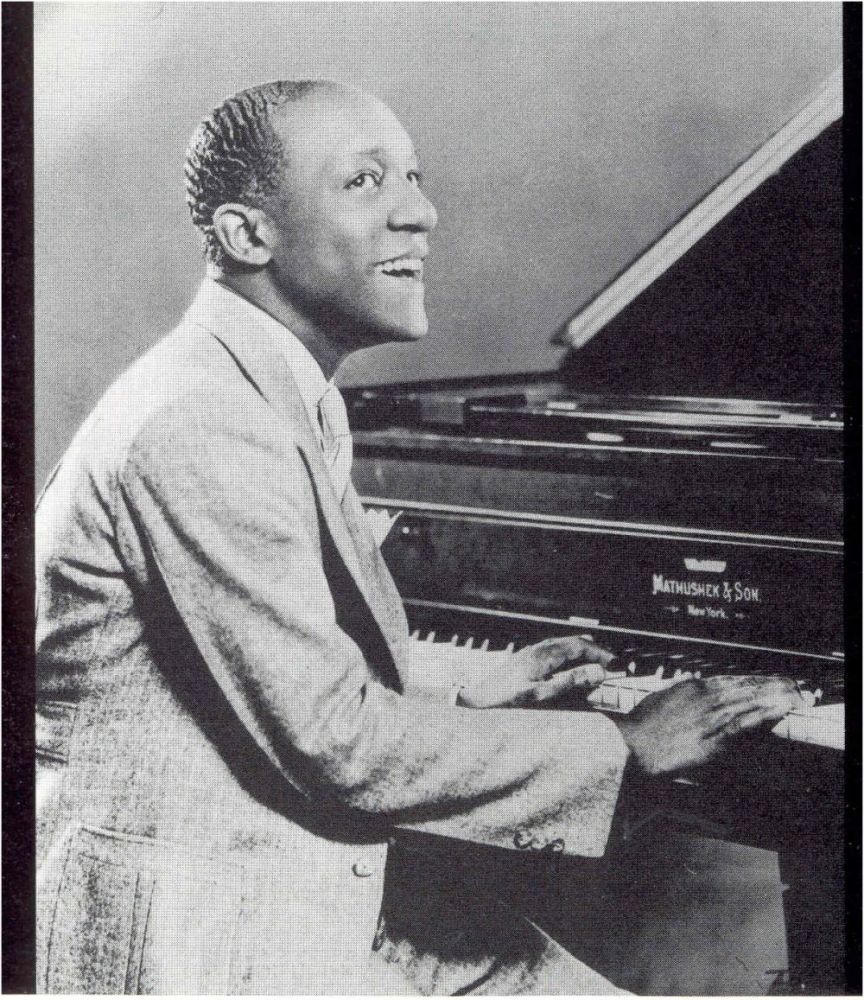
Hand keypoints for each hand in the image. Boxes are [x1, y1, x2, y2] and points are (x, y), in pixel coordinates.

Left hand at [458, 635, 613, 708]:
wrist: (483, 691)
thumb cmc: (511, 695)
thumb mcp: (542, 693)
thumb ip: (570, 682)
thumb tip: (595, 673)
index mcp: (547, 654)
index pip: (582, 646)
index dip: (601, 653)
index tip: (616, 664)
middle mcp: (543, 646)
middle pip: (577, 641)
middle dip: (597, 650)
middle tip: (613, 663)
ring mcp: (537, 648)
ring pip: (568, 642)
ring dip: (586, 650)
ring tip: (599, 663)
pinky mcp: (532, 653)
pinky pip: (559, 646)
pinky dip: (574, 652)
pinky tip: (576, 663)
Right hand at [614, 674, 804, 774]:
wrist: (634, 747)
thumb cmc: (642, 727)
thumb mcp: (660, 699)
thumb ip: (678, 690)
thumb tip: (688, 682)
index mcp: (693, 688)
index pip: (730, 681)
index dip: (752, 681)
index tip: (768, 681)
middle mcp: (706, 699)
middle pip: (745, 689)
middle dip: (768, 687)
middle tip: (789, 686)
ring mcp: (711, 718)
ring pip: (749, 704)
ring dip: (772, 699)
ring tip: (791, 696)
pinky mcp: (714, 739)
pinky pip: (745, 725)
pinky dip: (763, 717)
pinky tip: (777, 713)